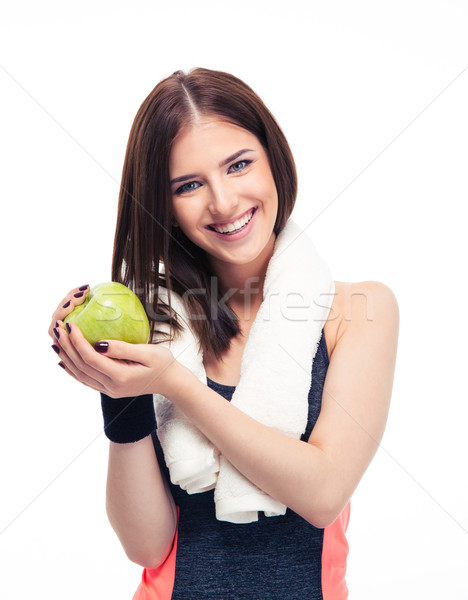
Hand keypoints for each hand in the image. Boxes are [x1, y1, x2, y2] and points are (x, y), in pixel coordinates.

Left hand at [49, 285, 177, 397]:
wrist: (171, 382)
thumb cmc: (163, 363)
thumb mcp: (148, 352)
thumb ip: (123, 349)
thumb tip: (99, 343)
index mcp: (121, 377)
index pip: (91, 358)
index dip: (77, 341)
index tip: (71, 325)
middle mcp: (111, 387)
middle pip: (81, 366)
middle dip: (67, 347)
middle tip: (57, 328)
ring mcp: (109, 390)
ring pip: (80, 374)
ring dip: (66, 358)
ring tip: (56, 341)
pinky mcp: (109, 389)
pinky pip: (85, 379)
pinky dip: (73, 369)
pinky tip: (65, 360)